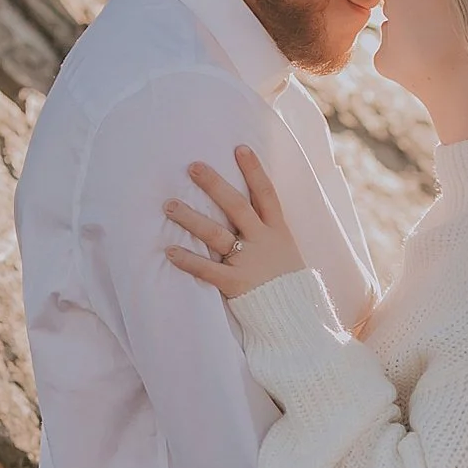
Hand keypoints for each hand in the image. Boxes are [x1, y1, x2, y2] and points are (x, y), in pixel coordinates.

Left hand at [165, 149, 307, 301]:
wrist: (298, 320)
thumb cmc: (289, 286)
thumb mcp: (287, 253)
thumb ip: (269, 234)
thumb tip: (253, 214)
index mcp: (278, 232)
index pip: (267, 194)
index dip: (254, 170)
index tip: (240, 148)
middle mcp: (263, 242)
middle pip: (237, 206)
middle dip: (214, 184)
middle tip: (192, 166)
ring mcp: (249, 262)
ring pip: (217, 234)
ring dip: (191, 218)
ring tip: (168, 205)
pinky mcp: (237, 284)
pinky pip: (208, 270)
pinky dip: (189, 261)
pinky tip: (169, 251)